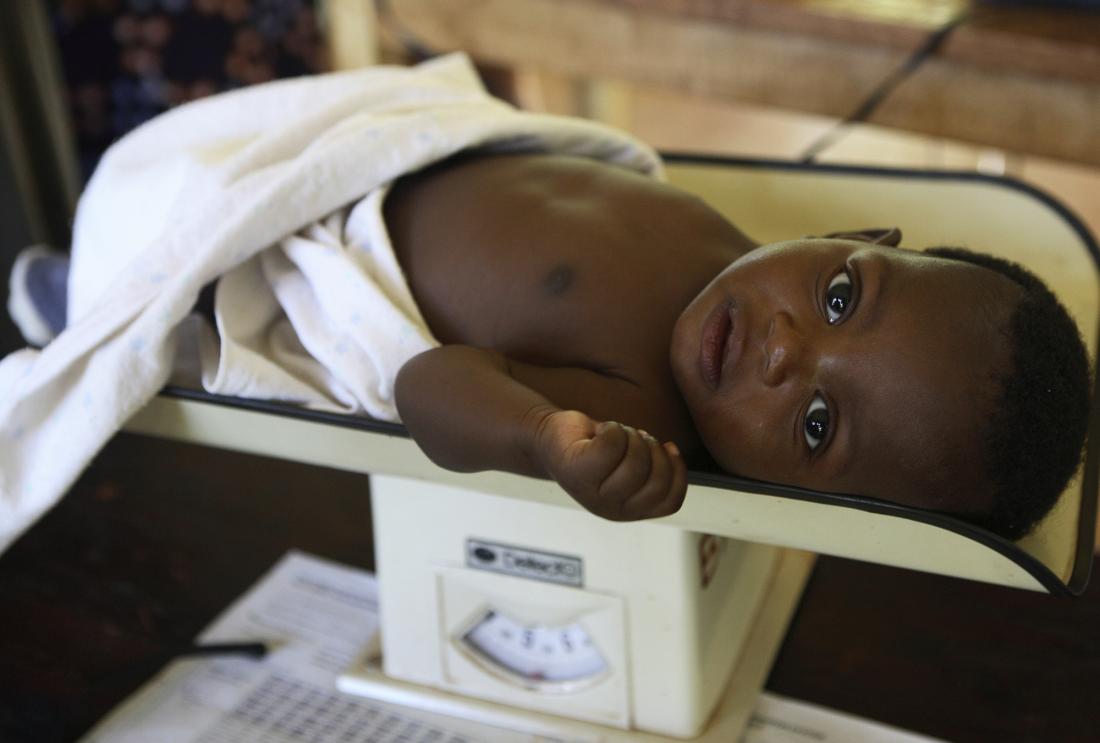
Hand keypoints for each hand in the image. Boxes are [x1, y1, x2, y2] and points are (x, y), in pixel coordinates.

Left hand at [533, 410, 687, 520]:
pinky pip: (612, 445)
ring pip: (636, 461)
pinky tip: (603, 429)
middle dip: (654, 449)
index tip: (669, 447)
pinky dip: (613, 428)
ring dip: (632, 436)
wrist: (551, 438)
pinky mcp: (577, 472)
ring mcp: (593, 494)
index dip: (678, 472)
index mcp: (629, 511)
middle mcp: (611, 509)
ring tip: (619, 433)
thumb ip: (652, 468)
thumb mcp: (630, 465)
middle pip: (656, 480)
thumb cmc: (595, 448)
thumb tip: (674, 452)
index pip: (670, 502)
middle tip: (637, 437)